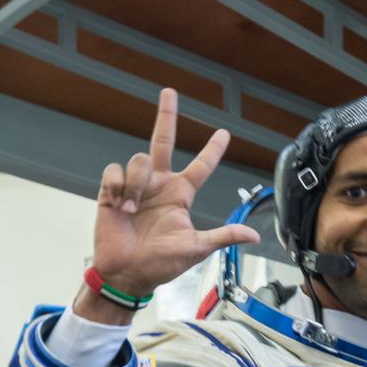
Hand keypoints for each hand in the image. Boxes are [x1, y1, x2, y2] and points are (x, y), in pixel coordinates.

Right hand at [88, 87, 259, 302]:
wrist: (126, 274)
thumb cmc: (161, 265)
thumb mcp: (196, 248)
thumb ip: (222, 236)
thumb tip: (254, 236)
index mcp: (180, 196)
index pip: (201, 167)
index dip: (213, 150)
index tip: (224, 134)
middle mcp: (159, 185)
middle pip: (163, 142)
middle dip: (166, 116)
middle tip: (170, 92)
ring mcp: (135, 186)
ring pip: (138, 160)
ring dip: (137, 183)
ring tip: (132, 209)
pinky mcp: (111, 190)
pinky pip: (114, 171)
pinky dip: (118, 187)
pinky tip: (119, 206)